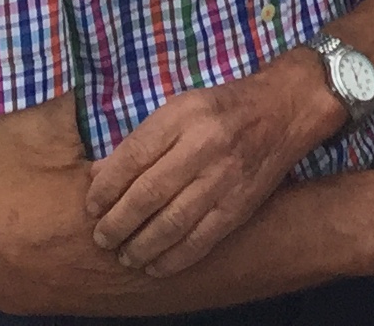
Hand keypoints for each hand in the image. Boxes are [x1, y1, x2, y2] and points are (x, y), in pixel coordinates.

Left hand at [87, 72, 322, 275]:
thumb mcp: (178, 108)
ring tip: (124, 256)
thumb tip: (96, 175)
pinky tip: (155, 266)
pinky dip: (174, 258)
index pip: (132, 157)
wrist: (282, 109)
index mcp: (182, 116)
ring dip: (141, 246)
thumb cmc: (221, 108)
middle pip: (148, 194)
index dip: (105, 188)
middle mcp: (203, 145)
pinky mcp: (240, 203)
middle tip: (102, 238)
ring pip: (172, 222)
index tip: (91, 207)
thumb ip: (140, 141)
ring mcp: (224, 177)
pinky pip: (202, 238)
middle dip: (117, 223)